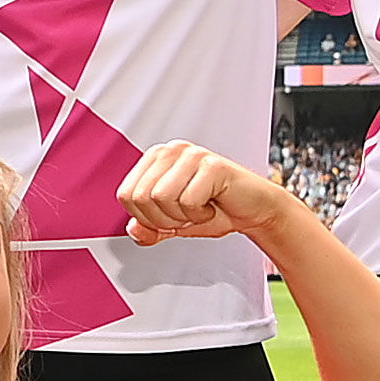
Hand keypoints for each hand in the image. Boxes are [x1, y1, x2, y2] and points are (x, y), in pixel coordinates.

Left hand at [118, 140, 304, 245]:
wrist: (254, 211)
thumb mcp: (173, 224)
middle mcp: (170, 150)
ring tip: (200, 208)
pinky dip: (201, 214)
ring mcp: (191, 154)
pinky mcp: (212, 165)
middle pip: (141, 198)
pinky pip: (188, 201)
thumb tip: (134, 230)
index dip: (146, 218)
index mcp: (155, 159)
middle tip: (188, 214)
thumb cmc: (216, 211)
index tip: (171, 215)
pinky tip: (213, 205)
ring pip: (161, 198)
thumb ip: (149, 228)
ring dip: (183, 216)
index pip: (125, 195)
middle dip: (165, 219)